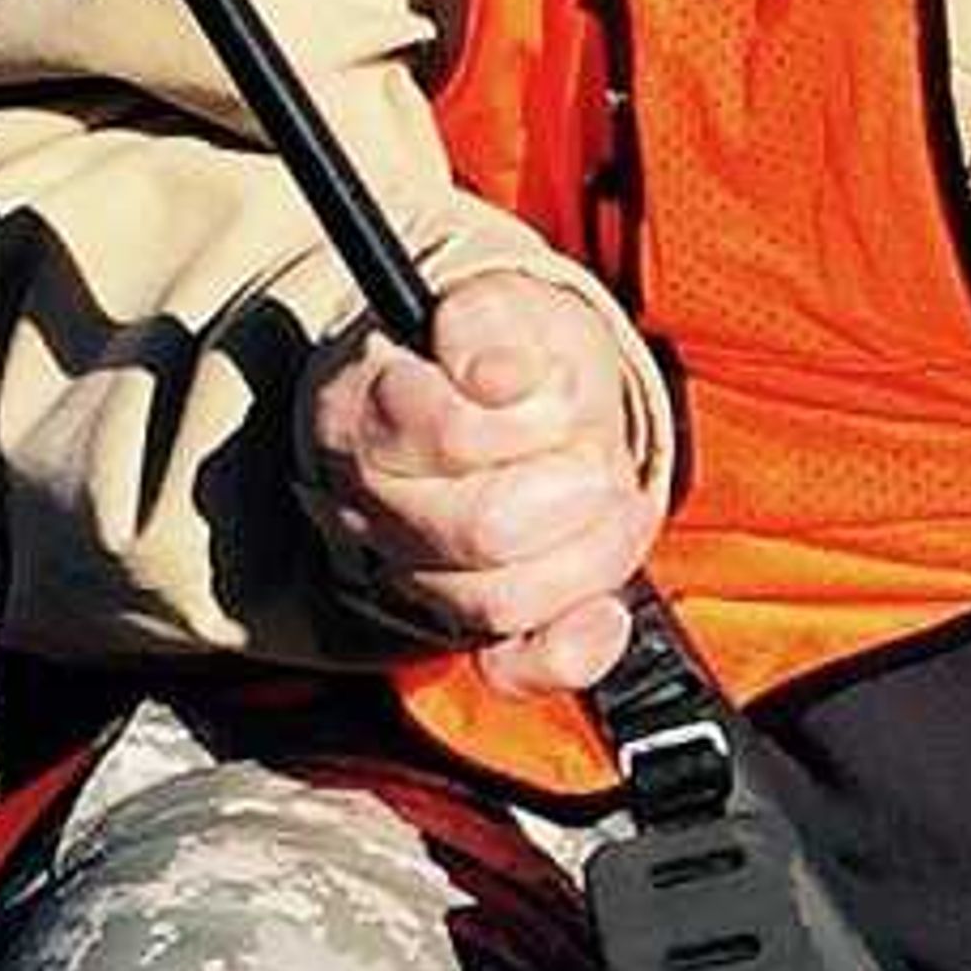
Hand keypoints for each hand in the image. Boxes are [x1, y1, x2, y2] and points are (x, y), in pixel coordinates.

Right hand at [299, 272, 663, 698]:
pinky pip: (511, 668)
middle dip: (574, 486)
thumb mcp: (502, 302)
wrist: (508, 396)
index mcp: (364, 409)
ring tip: (605, 499)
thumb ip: (490, 322)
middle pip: (480, 530)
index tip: (545, 383)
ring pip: (501, 601)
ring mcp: (413, 574)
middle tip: (596, 454)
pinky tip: (605, 611)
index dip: (523, 415)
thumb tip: (499, 376)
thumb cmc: (503, 351)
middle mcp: (371, 503)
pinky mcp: (465, 630)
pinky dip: (572, 646)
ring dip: (588, 551)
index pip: (442, 433)